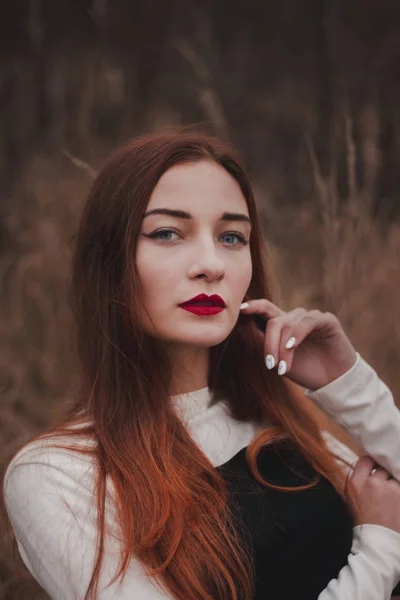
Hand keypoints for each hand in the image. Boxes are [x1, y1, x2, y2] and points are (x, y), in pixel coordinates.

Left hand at [239, 298, 356, 390]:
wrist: (334, 381)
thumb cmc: (305, 370)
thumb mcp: (280, 360)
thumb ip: (265, 344)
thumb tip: (246, 331)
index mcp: (283, 325)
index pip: (265, 309)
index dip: (253, 306)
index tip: (241, 310)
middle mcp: (295, 318)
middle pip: (274, 320)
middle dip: (268, 343)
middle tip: (269, 364)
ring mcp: (310, 318)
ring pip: (288, 324)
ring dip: (282, 347)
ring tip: (282, 368)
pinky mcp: (326, 320)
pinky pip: (307, 322)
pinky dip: (297, 334)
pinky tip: (291, 346)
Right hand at [349, 456, 399, 532]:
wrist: (378, 545)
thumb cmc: (364, 523)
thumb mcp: (352, 500)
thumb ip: (360, 482)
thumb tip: (369, 469)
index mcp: (356, 483)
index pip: (366, 460)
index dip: (372, 464)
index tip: (375, 469)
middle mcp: (372, 483)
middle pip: (382, 468)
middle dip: (384, 477)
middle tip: (385, 489)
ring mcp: (390, 489)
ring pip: (395, 478)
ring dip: (394, 485)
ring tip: (392, 499)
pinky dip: (398, 492)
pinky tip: (395, 503)